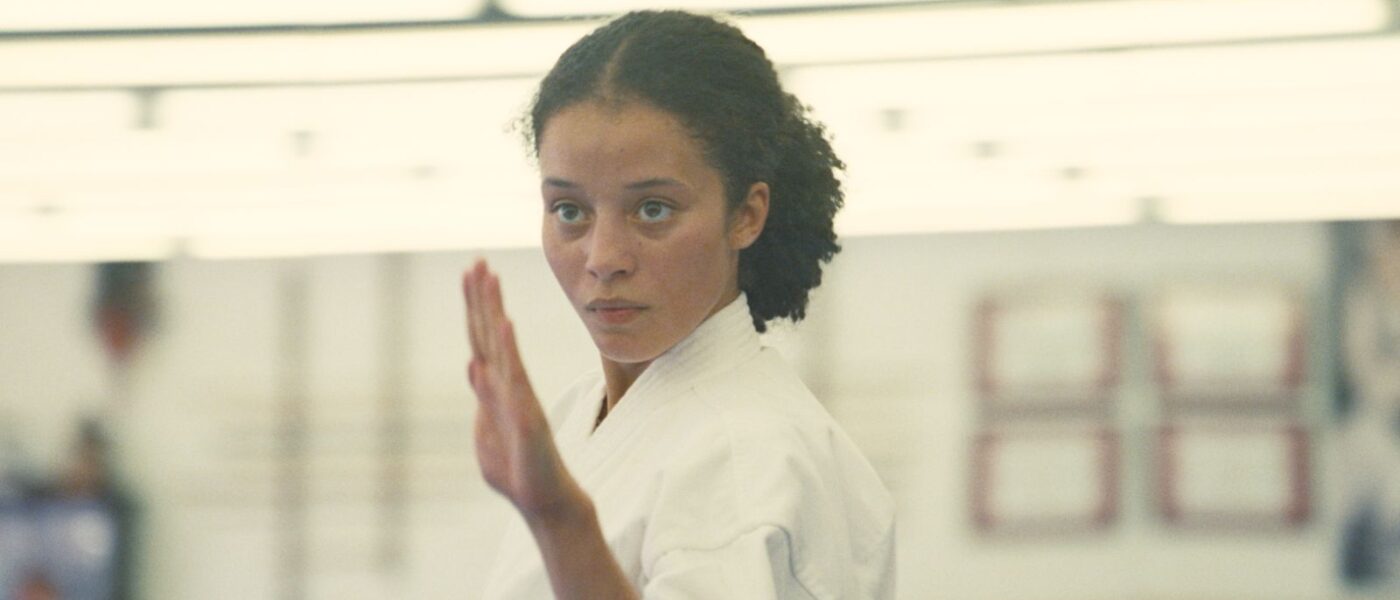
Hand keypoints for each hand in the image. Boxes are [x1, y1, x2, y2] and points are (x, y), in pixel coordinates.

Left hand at [462, 260, 584, 520]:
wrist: (545, 501)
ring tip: (488, 276)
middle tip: (478, 261)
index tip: (472, 272)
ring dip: (492, 309)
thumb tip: (474, 366)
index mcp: (494, 388)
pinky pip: (515, 377)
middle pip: (488, 333)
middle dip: (482, 296)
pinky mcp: (526, 415)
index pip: (481, 339)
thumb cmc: (518, 470)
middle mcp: (507, 385)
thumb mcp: (489, 432)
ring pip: (500, 345)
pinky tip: (504, 323)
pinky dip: (508, 349)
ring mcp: (517, 397)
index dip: (476, 306)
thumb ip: (483, 400)